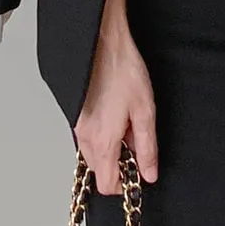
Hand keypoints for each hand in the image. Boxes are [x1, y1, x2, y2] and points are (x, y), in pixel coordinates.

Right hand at [75, 19, 158, 193]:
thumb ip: (147, 146)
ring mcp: (77, 125)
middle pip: (98, 171)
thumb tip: (149, 173)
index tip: (136, 169)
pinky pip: (86, 136)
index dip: (124, 183)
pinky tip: (113, 112)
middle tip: (134, 140)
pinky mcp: (75, 112)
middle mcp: (85, 137)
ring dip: (109, 148)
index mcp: (103, 141)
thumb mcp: (145, 109)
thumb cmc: (123, 69)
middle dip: (117, 164)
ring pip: (92, 154)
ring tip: (124, 122)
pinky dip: (100, 134)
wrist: (102, 41)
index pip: (107, 185)